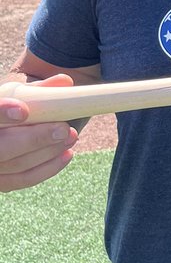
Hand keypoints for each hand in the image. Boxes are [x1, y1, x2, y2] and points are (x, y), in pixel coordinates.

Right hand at [0, 74, 78, 191]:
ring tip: (71, 137)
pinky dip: (47, 169)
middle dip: (35, 139)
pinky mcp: (0, 181)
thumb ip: (37, 90)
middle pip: (2, 148)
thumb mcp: (16, 95)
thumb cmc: (7, 108)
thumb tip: (65, 81)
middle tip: (63, 129)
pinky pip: (22, 180)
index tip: (23, 110)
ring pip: (15, 164)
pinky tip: (66, 155)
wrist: (1, 130)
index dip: (1, 113)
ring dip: (48, 152)